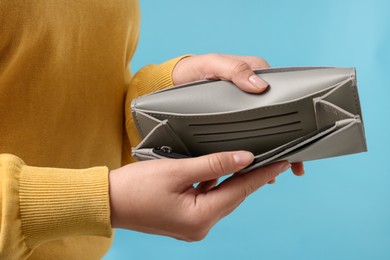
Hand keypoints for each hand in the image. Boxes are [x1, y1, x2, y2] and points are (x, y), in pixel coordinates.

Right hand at [109, 151, 290, 240]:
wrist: (107, 201)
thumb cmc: (136, 187)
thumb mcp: (177, 170)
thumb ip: (213, 164)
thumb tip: (244, 158)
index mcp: (200, 218)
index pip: (240, 191)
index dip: (262, 175)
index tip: (282, 162)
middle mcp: (200, 227)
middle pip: (233, 196)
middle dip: (251, 177)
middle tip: (272, 158)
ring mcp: (193, 225)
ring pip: (222, 198)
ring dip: (234, 180)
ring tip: (251, 162)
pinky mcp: (185, 219)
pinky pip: (209, 200)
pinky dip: (217, 185)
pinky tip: (221, 171)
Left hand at [172, 53, 304, 178]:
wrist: (174, 82)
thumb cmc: (195, 70)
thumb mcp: (214, 65)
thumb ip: (235, 70)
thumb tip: (260, 86)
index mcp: (254, 76)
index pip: (282, 95)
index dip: (294, 118)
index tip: (299, 140)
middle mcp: (253, 93)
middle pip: (278, 119)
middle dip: (288, 142)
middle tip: (294, 165)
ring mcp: (243, 108)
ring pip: (265, 131)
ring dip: (273, 151)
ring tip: (276, 173)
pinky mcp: (232, 119)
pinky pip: (248, 136)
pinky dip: (253, 151)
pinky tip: (255, 167)